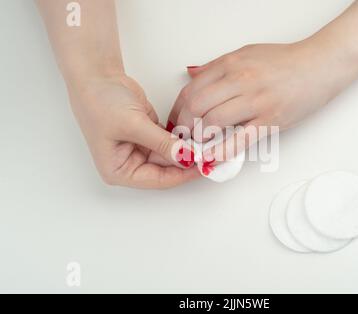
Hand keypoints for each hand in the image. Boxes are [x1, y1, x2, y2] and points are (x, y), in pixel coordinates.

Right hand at [68, 74, 198, 188]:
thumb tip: (187, 158)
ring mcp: (141, 150)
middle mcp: (130, 165)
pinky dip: (183, 140)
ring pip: (171, 156)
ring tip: (209, 145)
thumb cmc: (100, 102)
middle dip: (187, 162)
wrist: (97, 75)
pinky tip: (199, 137)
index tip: (204, 167)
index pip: (158, 180)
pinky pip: (171, 142)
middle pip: (167, 170)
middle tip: (211, 155)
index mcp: (119, 171)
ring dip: (188, 150)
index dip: (183, 174)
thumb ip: (162, 144)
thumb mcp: (133, 125)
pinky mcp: (149, 136)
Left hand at [169, 39, 357, 158]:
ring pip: (213, 122)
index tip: (176, 121)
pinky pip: (240, 140)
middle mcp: (240, 80)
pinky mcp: (271, 120)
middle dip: (184, 126)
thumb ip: (218, 66)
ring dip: (200, 138)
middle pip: (196, 106)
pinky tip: (212, 159)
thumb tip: (193, 74)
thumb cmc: (286, 61)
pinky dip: (221, 151)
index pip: (191, 89)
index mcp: (231, 64)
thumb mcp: (247, 53)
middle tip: (183, 137)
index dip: (177, 109)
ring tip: (198, 145)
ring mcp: (256, 101)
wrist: (320, 65)